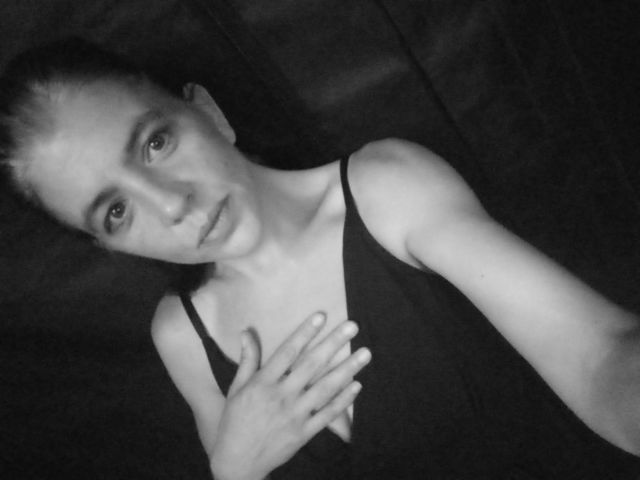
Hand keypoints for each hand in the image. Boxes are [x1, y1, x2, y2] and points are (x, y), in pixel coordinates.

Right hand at [209, 312, 370, 479]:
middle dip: (333, 343)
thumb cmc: (235, 421)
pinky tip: (357, 385)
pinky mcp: (304, 433)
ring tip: (364, 353)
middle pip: (311, 365)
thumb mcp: (236, 388)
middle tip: (352, 326)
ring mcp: (294, 415)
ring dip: (347, 369)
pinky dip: (343, 400)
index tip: (321, 316)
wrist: (237, 462)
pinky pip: (327, 414)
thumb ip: (247, 360)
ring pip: (325, 388)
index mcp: (263, 383)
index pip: (287, 352)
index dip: (305, 332)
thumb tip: (246, 331)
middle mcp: (281, 396)